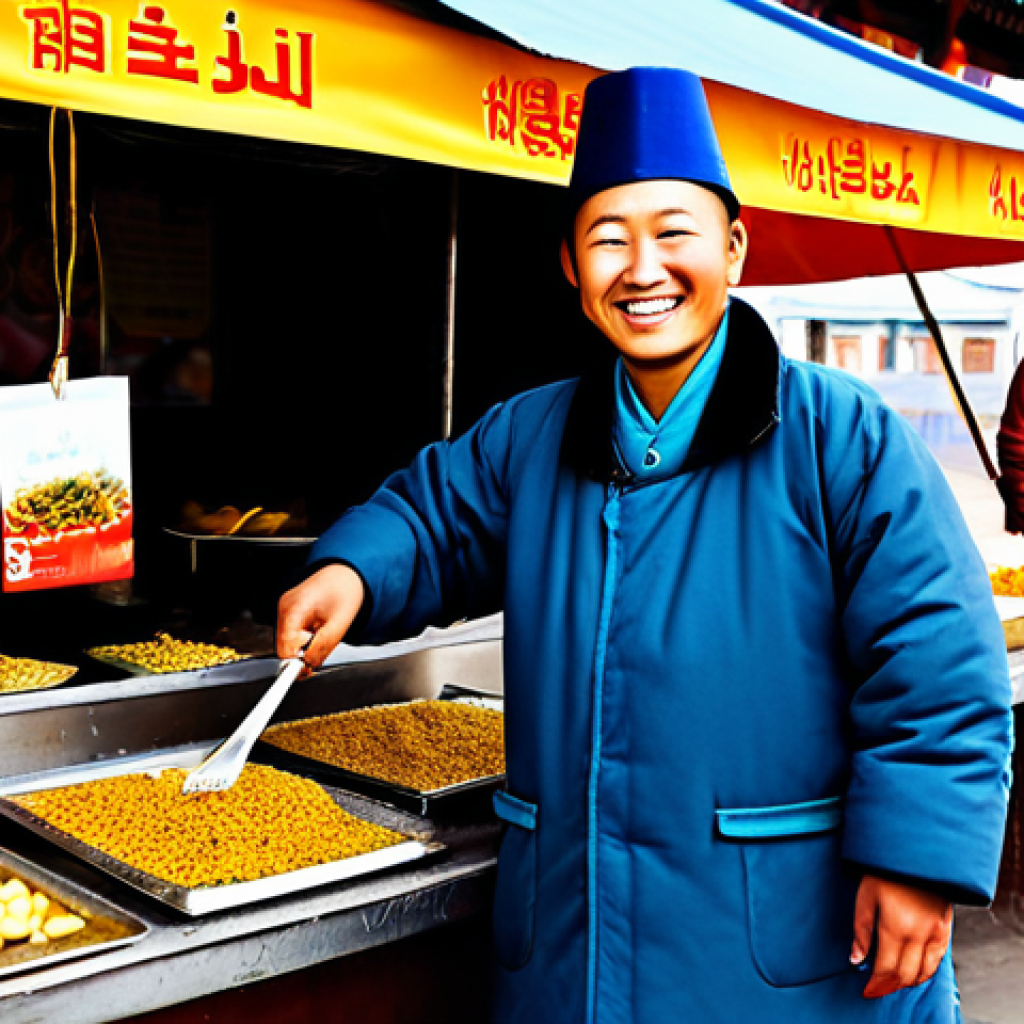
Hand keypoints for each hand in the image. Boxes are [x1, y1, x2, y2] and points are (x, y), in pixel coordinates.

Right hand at [276, 564, 365, 672]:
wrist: (346, 572)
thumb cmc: (345, 591)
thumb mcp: (340, 624)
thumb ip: (322, 647)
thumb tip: (308, 666)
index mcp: (294, 608)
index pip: (285, 648)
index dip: (295, 664)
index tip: (304, 674)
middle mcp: (284, 607)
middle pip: (284, 647)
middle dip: (302, 654)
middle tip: (322, 651)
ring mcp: (284, 607)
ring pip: (287, 641)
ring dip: (305, 646)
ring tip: (323, 632)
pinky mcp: (289, 610)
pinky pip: (291, 633)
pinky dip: (304, 637)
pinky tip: (317, 628)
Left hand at [851, 874, 951, 998]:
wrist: (916, 853)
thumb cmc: (885, 871)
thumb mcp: (865, 897)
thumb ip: (861, 931)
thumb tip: (856, 960)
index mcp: (895, 927)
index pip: (887, 969)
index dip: (876, 984)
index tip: (867, 990)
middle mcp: (919, 934)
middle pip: (906, 974)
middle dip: (891, 985)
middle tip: (878, 987)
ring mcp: (935, 932)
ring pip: (925, 971)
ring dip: (909, 981)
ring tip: (894, 981)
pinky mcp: (945, 928)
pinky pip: (939, 959)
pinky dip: (927, 970)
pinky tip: (916, 970)